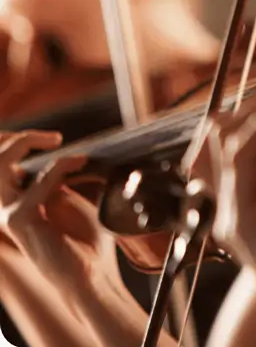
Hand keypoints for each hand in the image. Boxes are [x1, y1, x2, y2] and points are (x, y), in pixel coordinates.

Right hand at [0, 130, 122, 305]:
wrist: (91, 273)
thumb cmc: (84, 241)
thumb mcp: (68, 200)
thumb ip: (58, 180)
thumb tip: (66, 152)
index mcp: (17, 199)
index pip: (0, 164)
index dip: (17, 142)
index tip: (51, 138)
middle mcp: (7, 206)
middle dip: (17, 139)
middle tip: (53, 137)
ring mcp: (11, 214)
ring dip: (27, 143)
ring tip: (57, 140)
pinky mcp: (23, 221)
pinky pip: (40, 182)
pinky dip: (62, 166)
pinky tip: (81, 163)